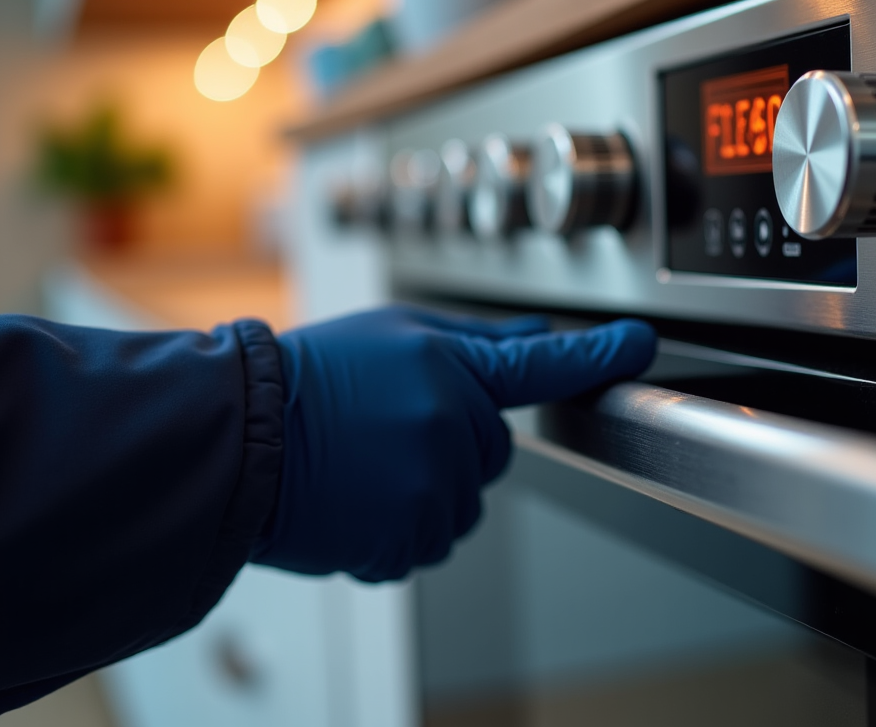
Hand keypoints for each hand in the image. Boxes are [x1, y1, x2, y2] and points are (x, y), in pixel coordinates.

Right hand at [250, 306, 656, 581]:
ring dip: (427, 492)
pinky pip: (427, 542)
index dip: (598, 356)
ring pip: (461, 504)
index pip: (542, 364)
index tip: (637, 345)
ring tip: (365, 465)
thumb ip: (477, 342)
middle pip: (493, 453)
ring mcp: (429, 488)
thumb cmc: (311, 378)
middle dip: (454, 444)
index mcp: (452, 368)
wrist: (238, 436)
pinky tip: (358, 498)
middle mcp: (450, 428)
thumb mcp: (395, 333)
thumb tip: (535, 335)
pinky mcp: (403, 538)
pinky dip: (399, 530)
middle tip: (389, 429)